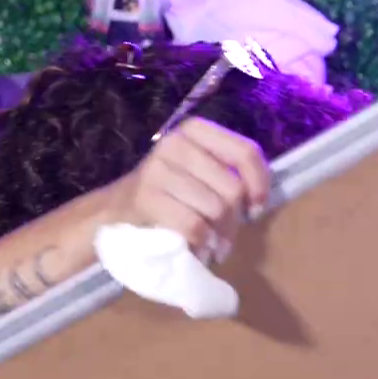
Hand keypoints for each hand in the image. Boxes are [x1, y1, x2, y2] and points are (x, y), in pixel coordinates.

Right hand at [98, 118, 271, 262]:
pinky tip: (198, 247)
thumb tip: (258, 200)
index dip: (260, 185)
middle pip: (233, 188)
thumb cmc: (172, 194)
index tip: (256, 208)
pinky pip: (194, 225)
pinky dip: (201, 243)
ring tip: (212, 243)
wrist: (117, 210)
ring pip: (216, 209)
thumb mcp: (202, 173)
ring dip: (220, 236)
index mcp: (195, 130)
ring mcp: (158, 168)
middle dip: (236, 220)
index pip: (246, 152)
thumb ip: (231, 174)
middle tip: (225, 235)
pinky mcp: (146, 196)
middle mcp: (176, 143)